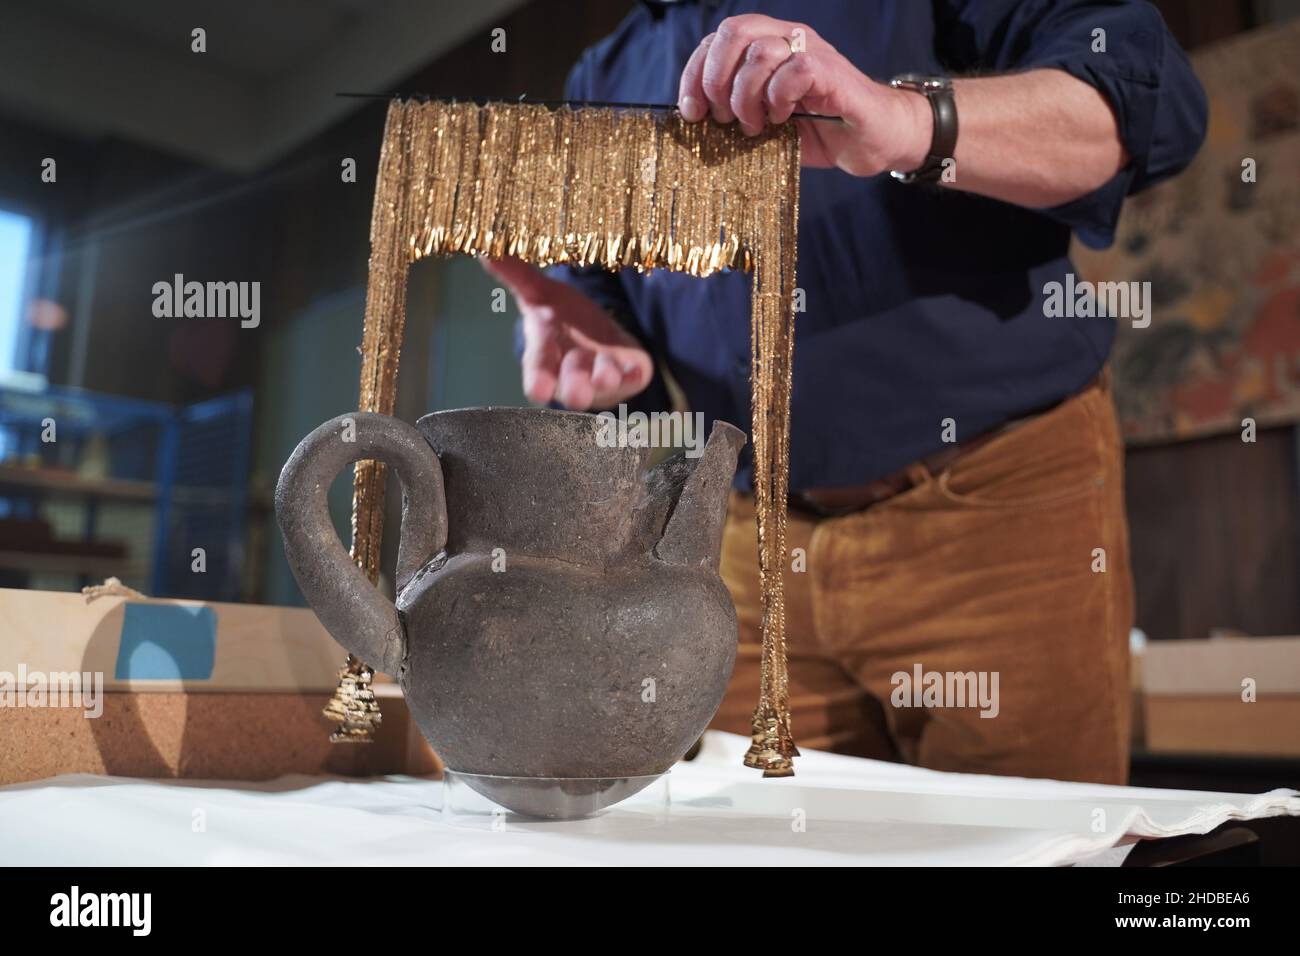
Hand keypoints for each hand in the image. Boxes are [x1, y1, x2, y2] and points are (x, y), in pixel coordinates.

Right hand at [481, 257, 653, 410]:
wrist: (597, 337)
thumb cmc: (562, 319)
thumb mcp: (541, 294)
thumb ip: (516, 275)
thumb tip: (485, 249)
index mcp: (547, 355)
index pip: (538, 372)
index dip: (538, 382)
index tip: (539, 391)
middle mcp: (573, 374)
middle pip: (572, 385)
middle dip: (574, 386)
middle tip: (577, 393)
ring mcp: (601, 377)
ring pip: (604, 382)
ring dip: (605, 378)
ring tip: (607, 374)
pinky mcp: (629, 374)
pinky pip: (635, 377)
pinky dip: (636, 374)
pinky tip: (640, 370)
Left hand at [676, 14, 931, 175]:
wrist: (873, 141)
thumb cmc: (821, 130)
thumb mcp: (766, 123)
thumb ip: (735, 114)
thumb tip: (696, 120)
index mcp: (767, 46)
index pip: (717, 40)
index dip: (695, 73)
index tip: (691, 111)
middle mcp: (788, 39)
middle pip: (733, 32)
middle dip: (715, 80)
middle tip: (724, 118)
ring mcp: (811, 52)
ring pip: (759, 53)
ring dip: (747, 97)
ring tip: (756, 125)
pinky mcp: (832, 72)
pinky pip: (794, 71)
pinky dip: (779, 99)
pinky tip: (783, 119)